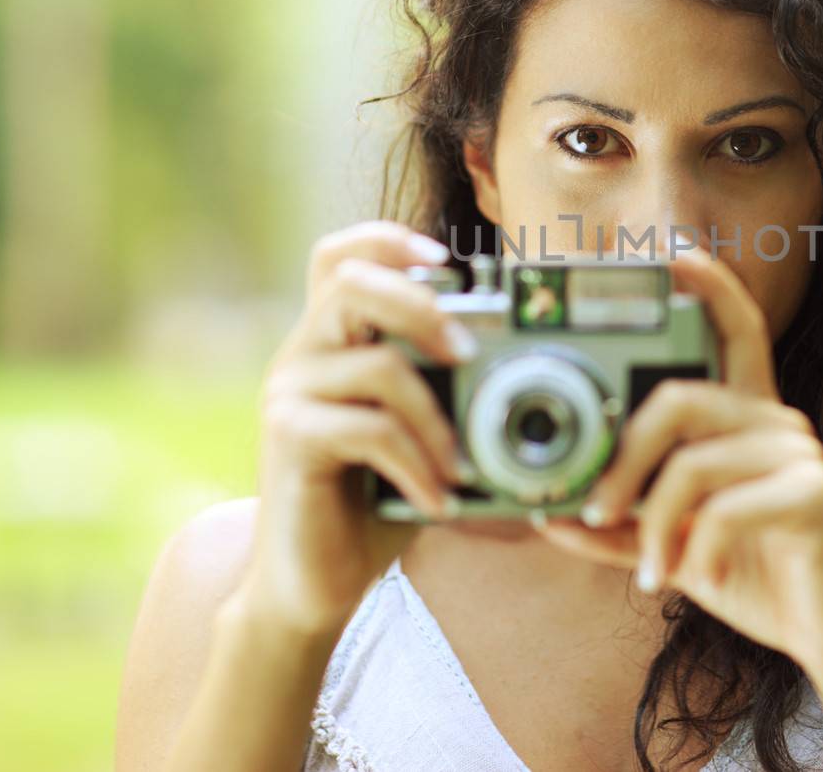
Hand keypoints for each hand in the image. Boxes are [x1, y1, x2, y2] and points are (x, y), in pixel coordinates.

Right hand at [239, 220, 474, 636]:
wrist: (313, 583)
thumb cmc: (375, 503)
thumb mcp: (418, 435)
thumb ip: (446, 393)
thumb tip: (535, 371)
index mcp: (334, 340)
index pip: (340, 255)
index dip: (388, 239)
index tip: (445, 258)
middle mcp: (303, 353)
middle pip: (351, 280)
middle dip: (423, 305)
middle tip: (469, 352)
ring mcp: (290, 392)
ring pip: (379, 364)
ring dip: (440, 418)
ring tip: (464, 467)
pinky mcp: (288, 438)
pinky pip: (371, 429)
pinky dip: (419, 465)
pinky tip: (438, 501)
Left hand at [534, 248, 822, 680]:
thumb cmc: (758, 576)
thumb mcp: (678, 548)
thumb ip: (621, 529)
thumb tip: (549, 517)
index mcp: (748, 420)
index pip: (736, 331)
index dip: (710, 285)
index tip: (672, 252)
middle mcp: (777, 422)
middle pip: (681, 397)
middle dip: (624, 456)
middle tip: (595, 507)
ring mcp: (799, 455)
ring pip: (691, 463)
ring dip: (651, 522)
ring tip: (647, 567)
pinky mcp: (813, 496)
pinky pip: (721, 510)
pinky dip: (692, 551)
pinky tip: (694, 577)